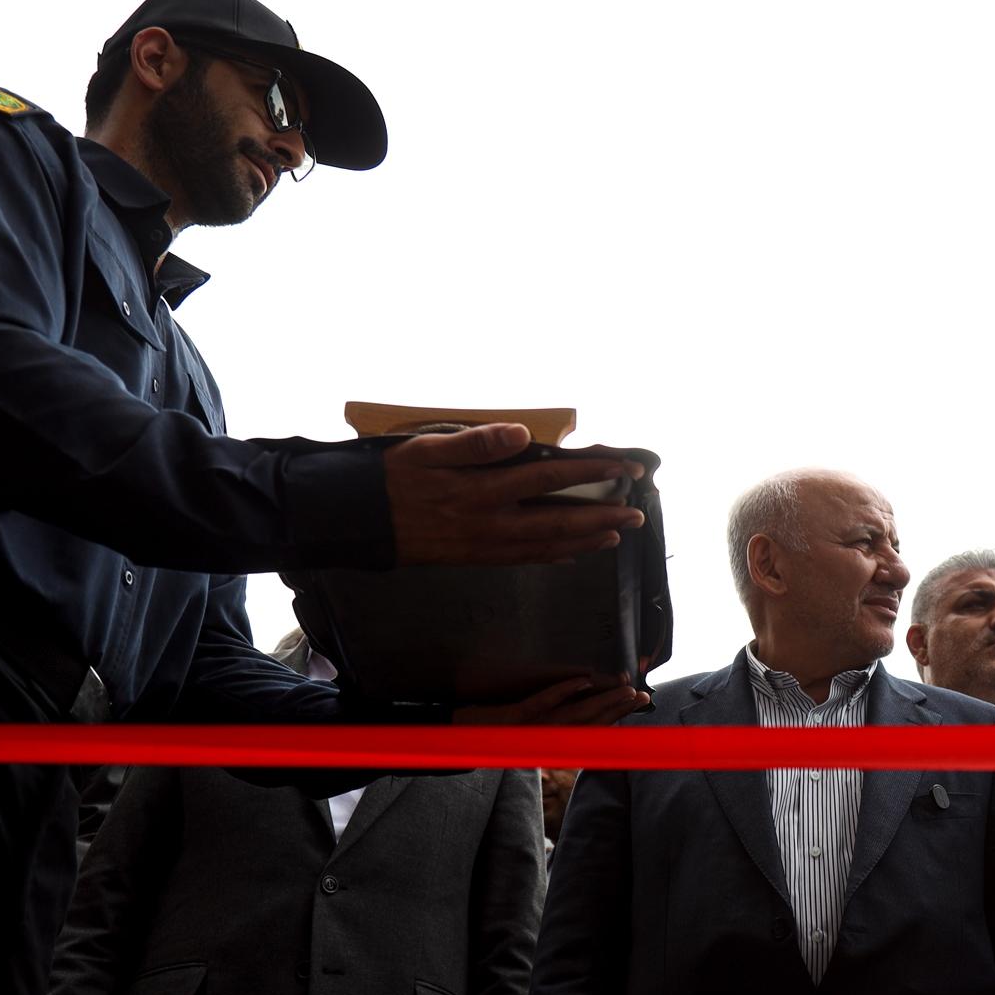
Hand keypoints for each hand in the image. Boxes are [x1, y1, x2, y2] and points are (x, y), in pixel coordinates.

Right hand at [382, 423, 646, 565]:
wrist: (356, 519)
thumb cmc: (391, 476)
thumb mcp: (428, 449)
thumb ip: (476, 442)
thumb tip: (521, 434)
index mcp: (482, 490)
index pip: (549, 478)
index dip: (591, 471)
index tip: (626, 467)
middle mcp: (489, 523)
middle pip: (558, 520)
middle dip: (602, 516)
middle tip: (639, 513)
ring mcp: (484, 545)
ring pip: (546, 546)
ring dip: (585, 541)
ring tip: (618, 534)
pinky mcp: (474, 558)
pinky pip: (522, 560)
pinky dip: (552, 557)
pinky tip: (572, 555)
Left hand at [455, 674, 648, 725]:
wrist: (454, 740)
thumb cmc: (486, 736)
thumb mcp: (518, 735)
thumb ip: (545, 726)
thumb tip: (572, 707)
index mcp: (549, 742)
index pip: (590, 731)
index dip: (615, 718)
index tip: (636, 706)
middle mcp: (545, 738)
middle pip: (589, 723)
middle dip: (618, 710)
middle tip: (642, 697)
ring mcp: (531, 728)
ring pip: (574, 715)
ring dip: (602, 702)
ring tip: (625, 690)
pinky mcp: (514, 716)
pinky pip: (543, 702)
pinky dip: (564, 691)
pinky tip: (583, 680)